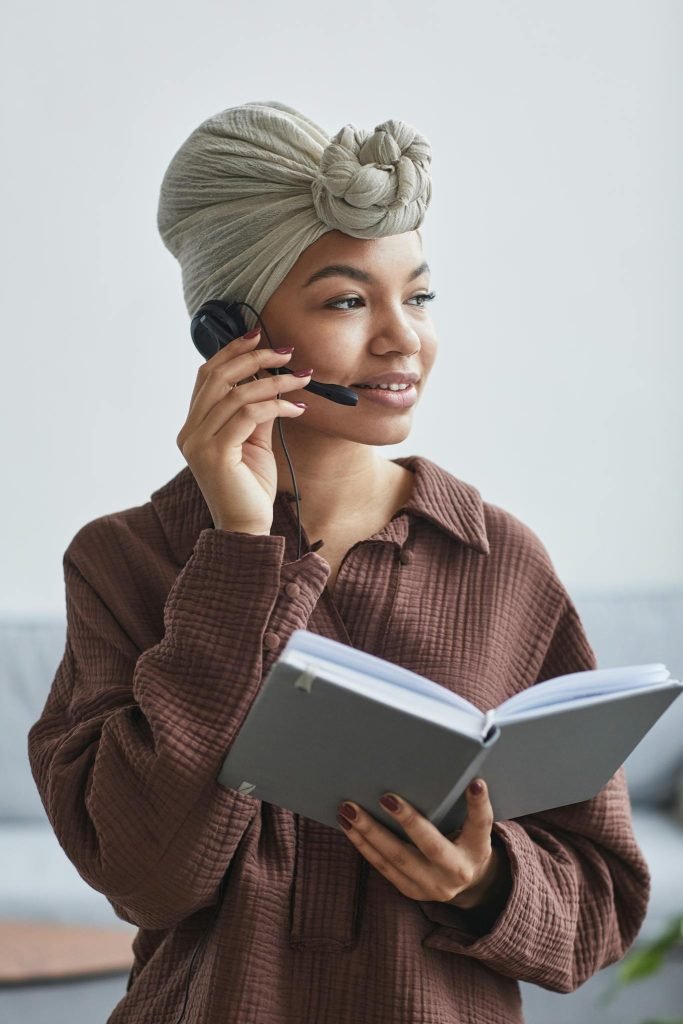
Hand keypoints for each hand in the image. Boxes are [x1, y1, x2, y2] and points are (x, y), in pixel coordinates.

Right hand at [176, 328, 312, 533]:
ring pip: (235, 394)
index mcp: (193, 426)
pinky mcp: (215, 454)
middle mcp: (190, 432)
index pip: (207, 376)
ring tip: (302, 380)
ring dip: (273, 381)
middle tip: (286, 351)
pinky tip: (297, 408)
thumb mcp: (254, 441)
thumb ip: (256, 412)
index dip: (231, 352)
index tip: (258, 335)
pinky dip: (275, 406)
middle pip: (217, 377)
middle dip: (253, 357)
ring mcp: (198, 443)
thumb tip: (272, 380)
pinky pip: (247, 416)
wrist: (247, 527)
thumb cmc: (250, 487)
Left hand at [337, 778, 506, 907]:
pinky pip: (383, 867)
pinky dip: (364, 846)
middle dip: (406, 821)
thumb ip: (465, 805)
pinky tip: (349, 827)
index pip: (480, 823)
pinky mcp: (410, 891)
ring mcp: (431, 885)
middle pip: (429, 845)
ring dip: (369, 833)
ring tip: (348, 810)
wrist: (468, 884)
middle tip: (384, 797)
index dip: (478, 804)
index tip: (475, 783)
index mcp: (476, 848)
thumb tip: (457, 769)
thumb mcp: (474, 827)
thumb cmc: (466, 841)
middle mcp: (456, 870)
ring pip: (396, 858)